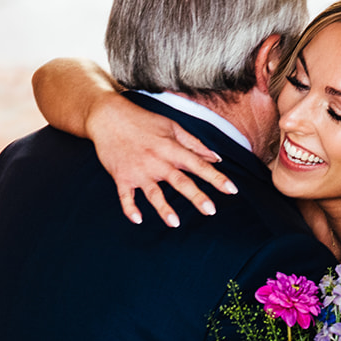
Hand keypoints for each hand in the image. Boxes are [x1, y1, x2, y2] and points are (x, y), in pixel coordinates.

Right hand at [87, 93, 238, 225]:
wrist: (108, 117)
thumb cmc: (143, 121)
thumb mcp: (172, 127)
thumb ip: (194, 144)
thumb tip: (216, 158)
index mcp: (171, 148)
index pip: (198, 165)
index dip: (216, 178)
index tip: (232, 190)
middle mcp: (157, 161)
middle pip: (180, 181)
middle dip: (196, 196)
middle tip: (210, 210)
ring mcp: (138, 171)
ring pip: (153, 193)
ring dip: (164, 208)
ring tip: (175, 223)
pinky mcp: (121, 177)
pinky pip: (125, 196)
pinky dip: (130, 208)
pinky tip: (137, 220)